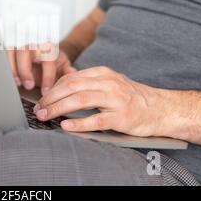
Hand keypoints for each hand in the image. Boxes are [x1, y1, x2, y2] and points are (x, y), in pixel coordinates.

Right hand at [6, 43, 75, 95]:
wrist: (48, 51)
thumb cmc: (54, 61)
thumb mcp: (64, 65)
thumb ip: (67, 71)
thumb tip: (72, 73)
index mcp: (49, 47)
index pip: (48, 59)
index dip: (47, 76)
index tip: (46, 91)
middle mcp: (34, 43)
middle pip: (26, 52)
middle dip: (25, 70)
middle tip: (28, 86)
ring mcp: (21, 44)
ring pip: (12, 50)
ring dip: (13, 68)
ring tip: (16, 83)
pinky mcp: (11, 48)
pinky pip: (4, 54)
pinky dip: (5, 66)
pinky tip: (9, 78)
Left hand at [34, 66, 166, 136]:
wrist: (162, 109)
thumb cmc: (132, 97)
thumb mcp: (110, 83)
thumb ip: (89, 83)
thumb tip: (62, 86)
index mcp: (103, 73)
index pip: (70, 78)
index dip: (52, 89)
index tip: (41, 99)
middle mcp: (108, 83)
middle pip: (72, 87)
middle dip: (51, 98)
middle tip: (38, 109)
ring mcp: (116, 99)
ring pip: (81, 100)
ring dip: (59, 108)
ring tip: (46, 116)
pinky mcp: (122, 116)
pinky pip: (97, 119)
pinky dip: (79, 123)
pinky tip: (66, 126)